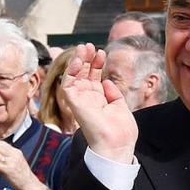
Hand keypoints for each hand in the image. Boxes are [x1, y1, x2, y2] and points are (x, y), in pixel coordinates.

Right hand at [60, 42, 136, 163]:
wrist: (117, 144)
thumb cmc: (121, 131)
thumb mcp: (120, 106)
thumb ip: (113, 93)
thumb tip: (107, 81)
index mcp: (98, 101)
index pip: (93, 78)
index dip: (96, 64)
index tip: (102, 52)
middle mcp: (88, 100)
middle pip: (83, 74)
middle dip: (86, 59)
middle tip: (89, 45)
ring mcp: (80, 101)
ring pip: (73, 77)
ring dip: (77, 61)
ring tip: (84, 47)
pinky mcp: (74, 103)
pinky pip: (68, 84)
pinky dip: (71, 71)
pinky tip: (80, 60)